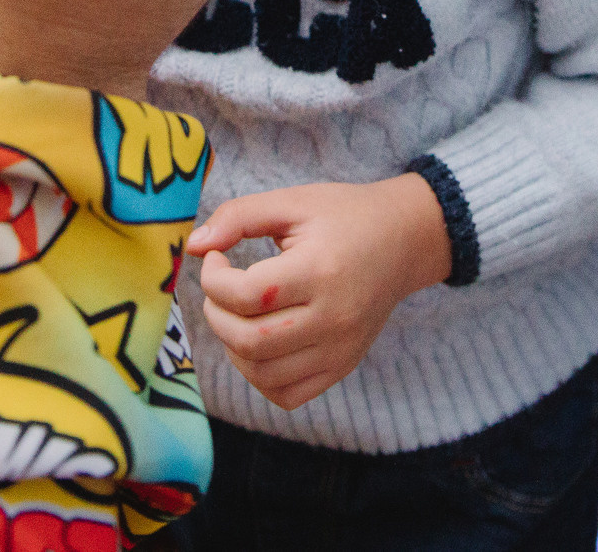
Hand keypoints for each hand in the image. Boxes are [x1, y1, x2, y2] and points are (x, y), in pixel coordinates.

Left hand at [187, 177, 452, 409]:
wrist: (404, 241)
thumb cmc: (344, 216)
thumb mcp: (292, 201)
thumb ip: (238, 216)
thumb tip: (193, 246)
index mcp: (320, 271)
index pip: (247, 295)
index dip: (213, 279)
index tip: (216, 258)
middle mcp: (333, 318)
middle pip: (249, 341)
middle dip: (216, 314)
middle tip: (220, 289)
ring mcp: (340, 350)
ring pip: (262, 374)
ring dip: (232, 346)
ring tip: (237, 313)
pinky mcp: (342, 367)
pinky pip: (287, 395)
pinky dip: (260, 377)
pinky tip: (258, 343)